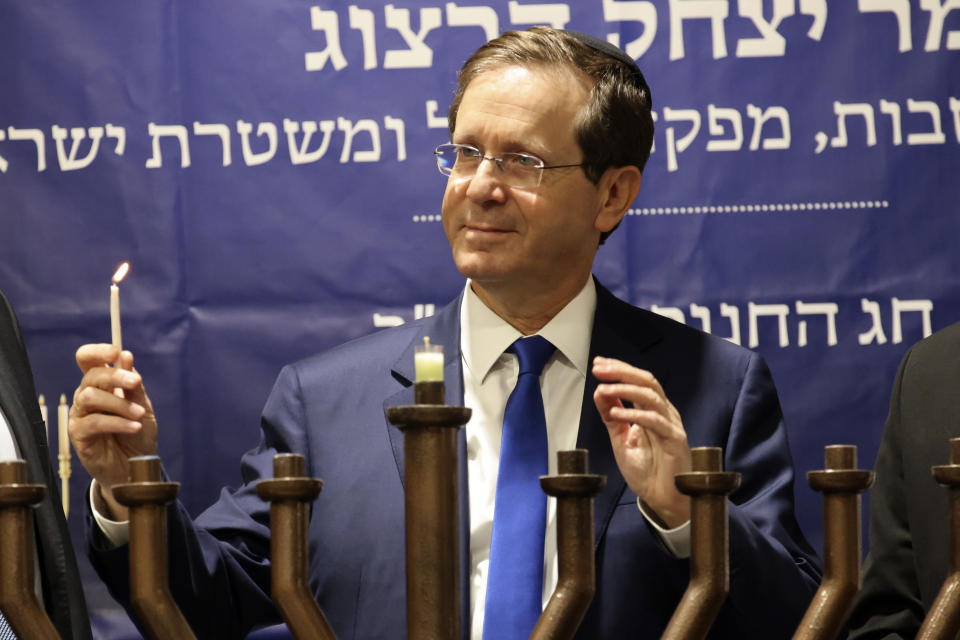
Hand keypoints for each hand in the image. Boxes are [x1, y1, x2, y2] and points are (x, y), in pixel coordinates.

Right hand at [70, 344, 157, 519]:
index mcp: (101, 385)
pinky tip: (134, 427)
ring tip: (139, 415)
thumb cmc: (138, 434)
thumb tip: (126, 356)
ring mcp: (80, 415)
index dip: (97, 352)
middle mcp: (86, 396)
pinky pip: (93, 422)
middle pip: (91, 376)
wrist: (135, 466)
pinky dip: (117, 422)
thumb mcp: (142, 406)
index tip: (115, 351)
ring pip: (90, 396)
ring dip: (119, 403)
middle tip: (136, 382)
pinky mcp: (78, 434)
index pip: (87, 360)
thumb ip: (133, 385)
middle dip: (116, 376)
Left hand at [592, 356, 690, 527]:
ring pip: (652, 396)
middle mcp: (665, 413)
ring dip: (625, 389)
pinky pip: (656, 421)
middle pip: (647, 381)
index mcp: (653, 410)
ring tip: (603, 388)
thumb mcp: (621, 439)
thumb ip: (612, 416)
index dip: (619, 369)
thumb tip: (599, 391)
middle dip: (621, 372)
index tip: (598, 364)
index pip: (638, 381)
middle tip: (599, 369)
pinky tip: (616, 412)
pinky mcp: (675, 441)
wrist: (664, 500)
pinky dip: (635, 414)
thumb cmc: (647, 471)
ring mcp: (672, 425)